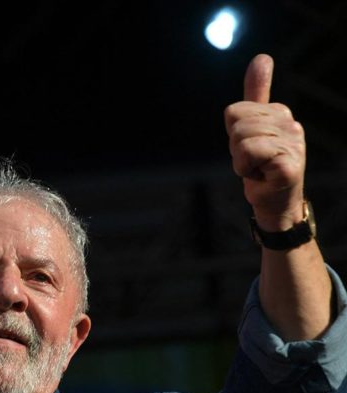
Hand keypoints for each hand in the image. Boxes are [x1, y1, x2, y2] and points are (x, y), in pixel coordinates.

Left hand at [224, 54, 305, 230]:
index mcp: (280, 112)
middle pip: (235, 124)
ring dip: (241, 161)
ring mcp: (292, 144)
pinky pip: (250, 153)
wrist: (275, 203)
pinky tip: (261, 176)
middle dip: (235, 148)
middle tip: (252, 161)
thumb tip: (261, 57)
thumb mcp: (254, 128)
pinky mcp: (288, 165)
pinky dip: (246, 169)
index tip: (248, 148)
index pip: (234, 111)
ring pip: (240, 139)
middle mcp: (290, 124)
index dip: (233, 134)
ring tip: (257, 169)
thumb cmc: (262, 167)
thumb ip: (256, 94)